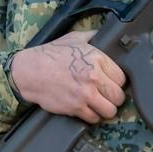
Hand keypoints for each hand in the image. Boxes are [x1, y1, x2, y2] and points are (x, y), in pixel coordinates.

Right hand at [11, 36, 126, 122]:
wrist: (30, 71)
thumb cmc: (50, 54)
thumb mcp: (73, 38)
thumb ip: (92, 36)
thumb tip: (104, 32)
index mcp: (97, 59)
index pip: (122, 78)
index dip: (117, 82)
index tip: (111, 83)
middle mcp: (94, 78)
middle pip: (119, 96)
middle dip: (114, 97)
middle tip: (107, 96)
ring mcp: (85, 95)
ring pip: (110, 111)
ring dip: (105, 109)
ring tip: (100, 105)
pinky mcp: (76, 108)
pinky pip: (94, 119)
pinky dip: (92, 116)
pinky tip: (88, 110)